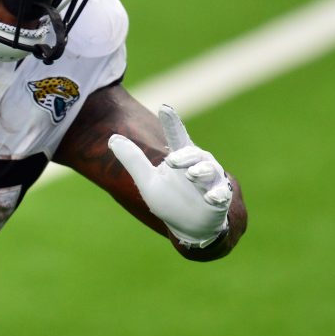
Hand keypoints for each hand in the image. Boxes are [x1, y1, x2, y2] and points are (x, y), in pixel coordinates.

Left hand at [108, 105, 231, 247]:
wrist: (190, 227)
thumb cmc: (170, 200)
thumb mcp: (147, 181)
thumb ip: (133, 160)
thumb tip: (112, 138)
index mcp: (181, 158)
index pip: (176, 136)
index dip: (171, 123)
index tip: (164, 108)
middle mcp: (199, 165)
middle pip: (194, 154)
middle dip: (184, 157)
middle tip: (171, 161)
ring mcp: (211, 181)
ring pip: (210, 171)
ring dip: (201, 172)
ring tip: (191, 174)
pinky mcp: (220, 198)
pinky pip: (222, 194)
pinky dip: (218, 194)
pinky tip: (212, 197)